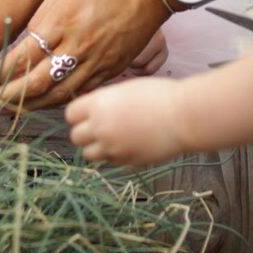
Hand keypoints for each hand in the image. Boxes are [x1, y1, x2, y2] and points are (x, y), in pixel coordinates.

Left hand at [0, 0, 166, 111]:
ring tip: (10, 109)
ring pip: (58, 95)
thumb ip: (41, 20)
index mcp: (61, 22)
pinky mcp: (112, 70)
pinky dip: (60, 101)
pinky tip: (45, 103)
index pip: (21, 58)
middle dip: (7, 96)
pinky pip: (81, 92)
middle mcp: (77, 47)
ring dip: (30, 106)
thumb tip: (24, 46)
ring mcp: (96, 62)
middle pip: (36, 83)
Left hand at [66, 78, 189, 165]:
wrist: (182, 117)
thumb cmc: (159, 95)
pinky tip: (130, 144)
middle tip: (99, 127)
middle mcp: (100, 128)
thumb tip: (95, 110)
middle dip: (85, 132)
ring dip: (97, 147)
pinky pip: (111, 161)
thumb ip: (105, 102)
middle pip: (75, 137)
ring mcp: (112, 148)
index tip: (88, 112)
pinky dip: (115, 155)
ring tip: (112, 138)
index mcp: (98, 105)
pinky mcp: (126, 162)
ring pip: (89, 154)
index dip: (79, 114)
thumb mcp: (126, 89)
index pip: (70, 114)